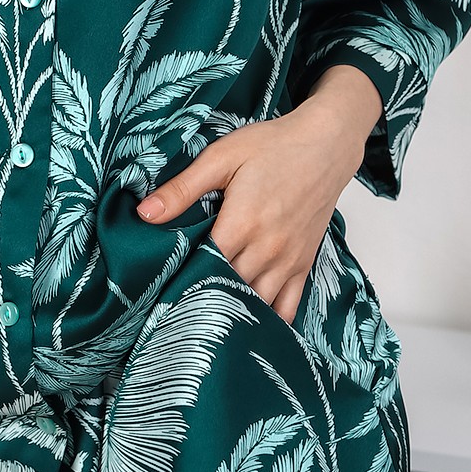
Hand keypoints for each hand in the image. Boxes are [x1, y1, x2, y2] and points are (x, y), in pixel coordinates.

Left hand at [135, 66, 379, 325]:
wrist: (325, 145)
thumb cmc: (273, 146)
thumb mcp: (221, 157)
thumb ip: (182, 188)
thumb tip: (144, 213)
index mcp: (241, 224)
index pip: (202, 268)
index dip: (178, 281)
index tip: (158, 290)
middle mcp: (266, 249)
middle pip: (227, 290)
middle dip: (201, 299)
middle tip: (175, 309)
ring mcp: (287, 260)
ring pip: (256, 304)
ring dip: (232, 311)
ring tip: (206, 319)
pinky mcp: (304, 264)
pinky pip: (288, 307)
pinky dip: (270, 320)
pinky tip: (251, 326)